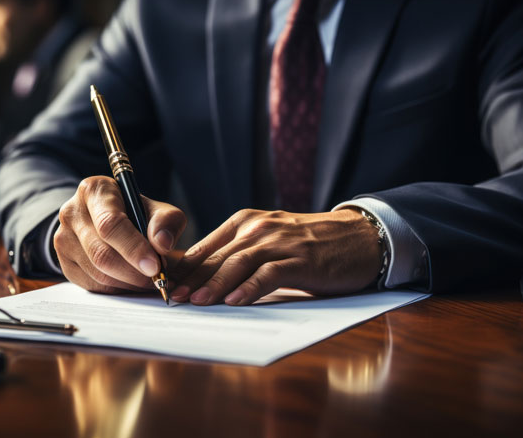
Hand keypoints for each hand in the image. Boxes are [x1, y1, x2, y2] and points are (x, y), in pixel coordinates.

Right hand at [54, 176, 186, 293]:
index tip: (155, 266)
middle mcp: (72, 212)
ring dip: (128, 283)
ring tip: (148, 280)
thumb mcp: (156, 209)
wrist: (107, 220)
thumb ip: (166, 221)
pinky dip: (117, 289)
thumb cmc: (134, 213)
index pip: (110, 224)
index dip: (134, 248)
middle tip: (157, 278)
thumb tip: (162, 244)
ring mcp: (64, 239)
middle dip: (134, 272)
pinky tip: (132, 283)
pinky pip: (92, 286)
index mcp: (95, 191)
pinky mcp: (65, 263)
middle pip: (101, 253)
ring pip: (98, 273)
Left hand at [170, 208, 381, 305]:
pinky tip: (235, 301)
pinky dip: (250, 288)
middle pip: (217, 256)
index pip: (206, 247)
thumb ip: (241, 253)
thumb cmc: (311, 244)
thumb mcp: (269, 240)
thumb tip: (205, 279)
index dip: (184, 268)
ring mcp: (279, 242)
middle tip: (170, 297)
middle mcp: (258, 228)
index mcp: (246, 222)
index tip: (164, 284)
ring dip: (214, 283)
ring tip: (195, 301)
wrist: (358, 237)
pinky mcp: (299, 259)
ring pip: (238, 263)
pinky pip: (269, 274)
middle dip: (191, 279)